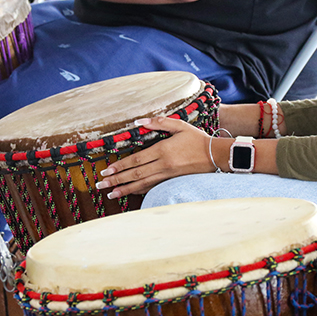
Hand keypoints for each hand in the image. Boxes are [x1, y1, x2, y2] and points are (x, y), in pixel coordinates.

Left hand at [96, 117, 215, 197]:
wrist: (216, 155)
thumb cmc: (197, 138)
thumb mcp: (179, 125)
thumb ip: (158, 122)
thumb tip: (138, 121)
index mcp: (162, 150)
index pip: (136, 160)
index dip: (119, 166)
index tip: (105, 170)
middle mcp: (163, 165)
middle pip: (135, 175)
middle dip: (116, 180)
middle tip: (101, 185)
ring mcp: (168, 175)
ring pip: (142, 184)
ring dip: (125, 190)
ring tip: (111, 194)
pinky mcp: (173, 181)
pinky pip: (152, 187)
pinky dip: (139, 191)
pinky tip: (129, 193)